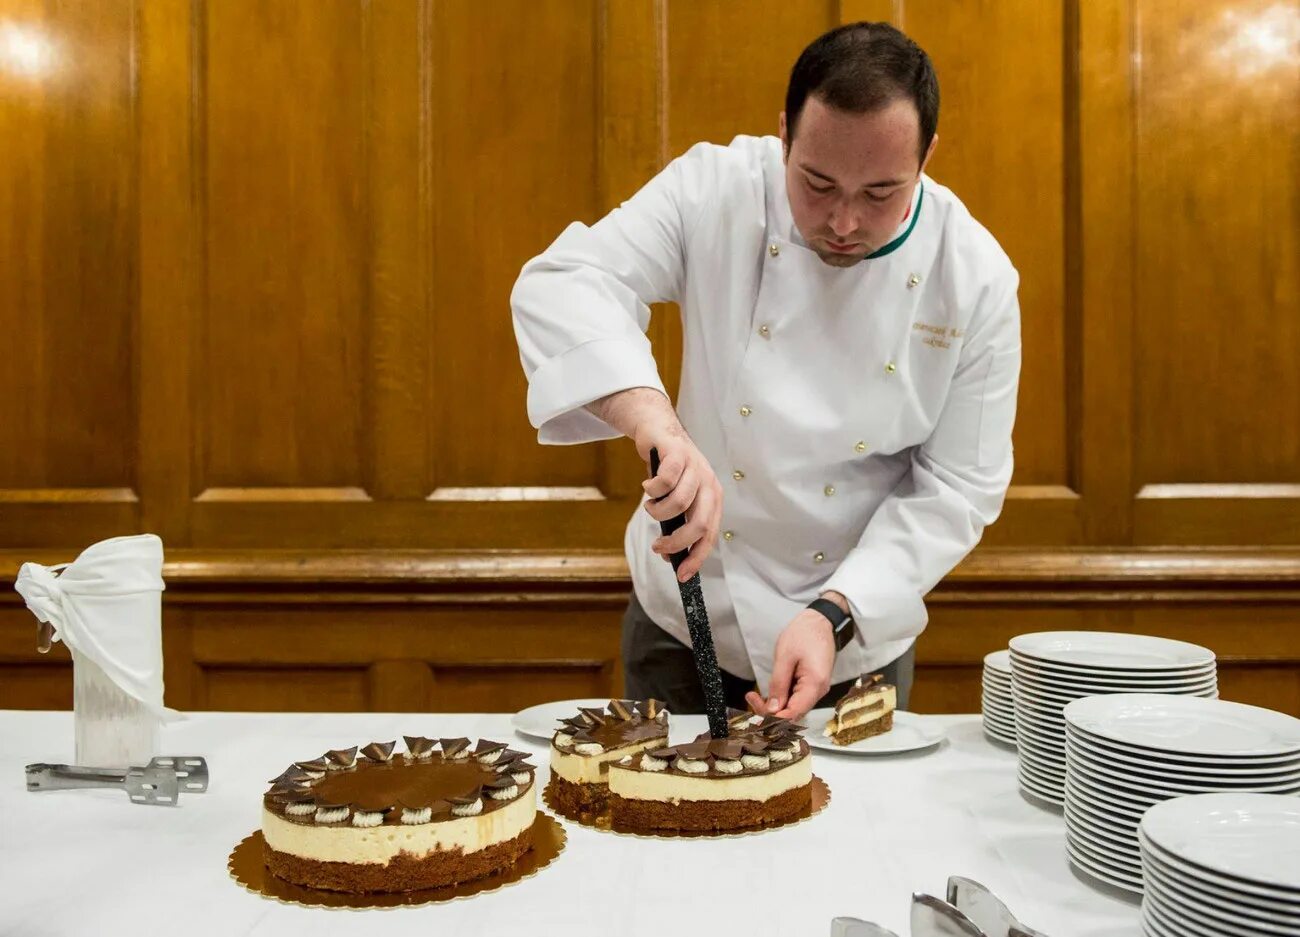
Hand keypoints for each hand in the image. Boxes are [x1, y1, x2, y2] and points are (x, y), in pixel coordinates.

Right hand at [587, 389, 724, 582]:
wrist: (657, 431)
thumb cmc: (666, 470)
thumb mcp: (676, 498)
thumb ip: (676, 523)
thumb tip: (669, 556)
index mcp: (712, 498)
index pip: (709, 535)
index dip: (696, 557)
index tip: (681, 575)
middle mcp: (708, 484)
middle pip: (699, 524)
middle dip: (676, 543)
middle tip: (658, 547)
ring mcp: (695, 467)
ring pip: (679, 504)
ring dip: (658, 512)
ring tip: (650, 506)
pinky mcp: (679, 453)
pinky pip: (666, 481)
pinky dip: (652, 489)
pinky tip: (647, 486)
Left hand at [745, 608, 835, 720]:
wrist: (820, 621)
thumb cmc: (805, 633)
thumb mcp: (785, 656)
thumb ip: (778, 684)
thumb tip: (772, 709)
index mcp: (814, 684)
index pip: (793, 714)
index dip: (774, 718)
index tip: (756, 711)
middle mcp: (818, 691)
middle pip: (793, 714)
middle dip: (770, 712)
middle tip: (751, 698)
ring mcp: (816, 689)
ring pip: (793, 708)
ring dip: (774, 706)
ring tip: (754, 695)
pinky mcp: (811, 685)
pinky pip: (795, 699)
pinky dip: (781, 698)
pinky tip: (768, 693)